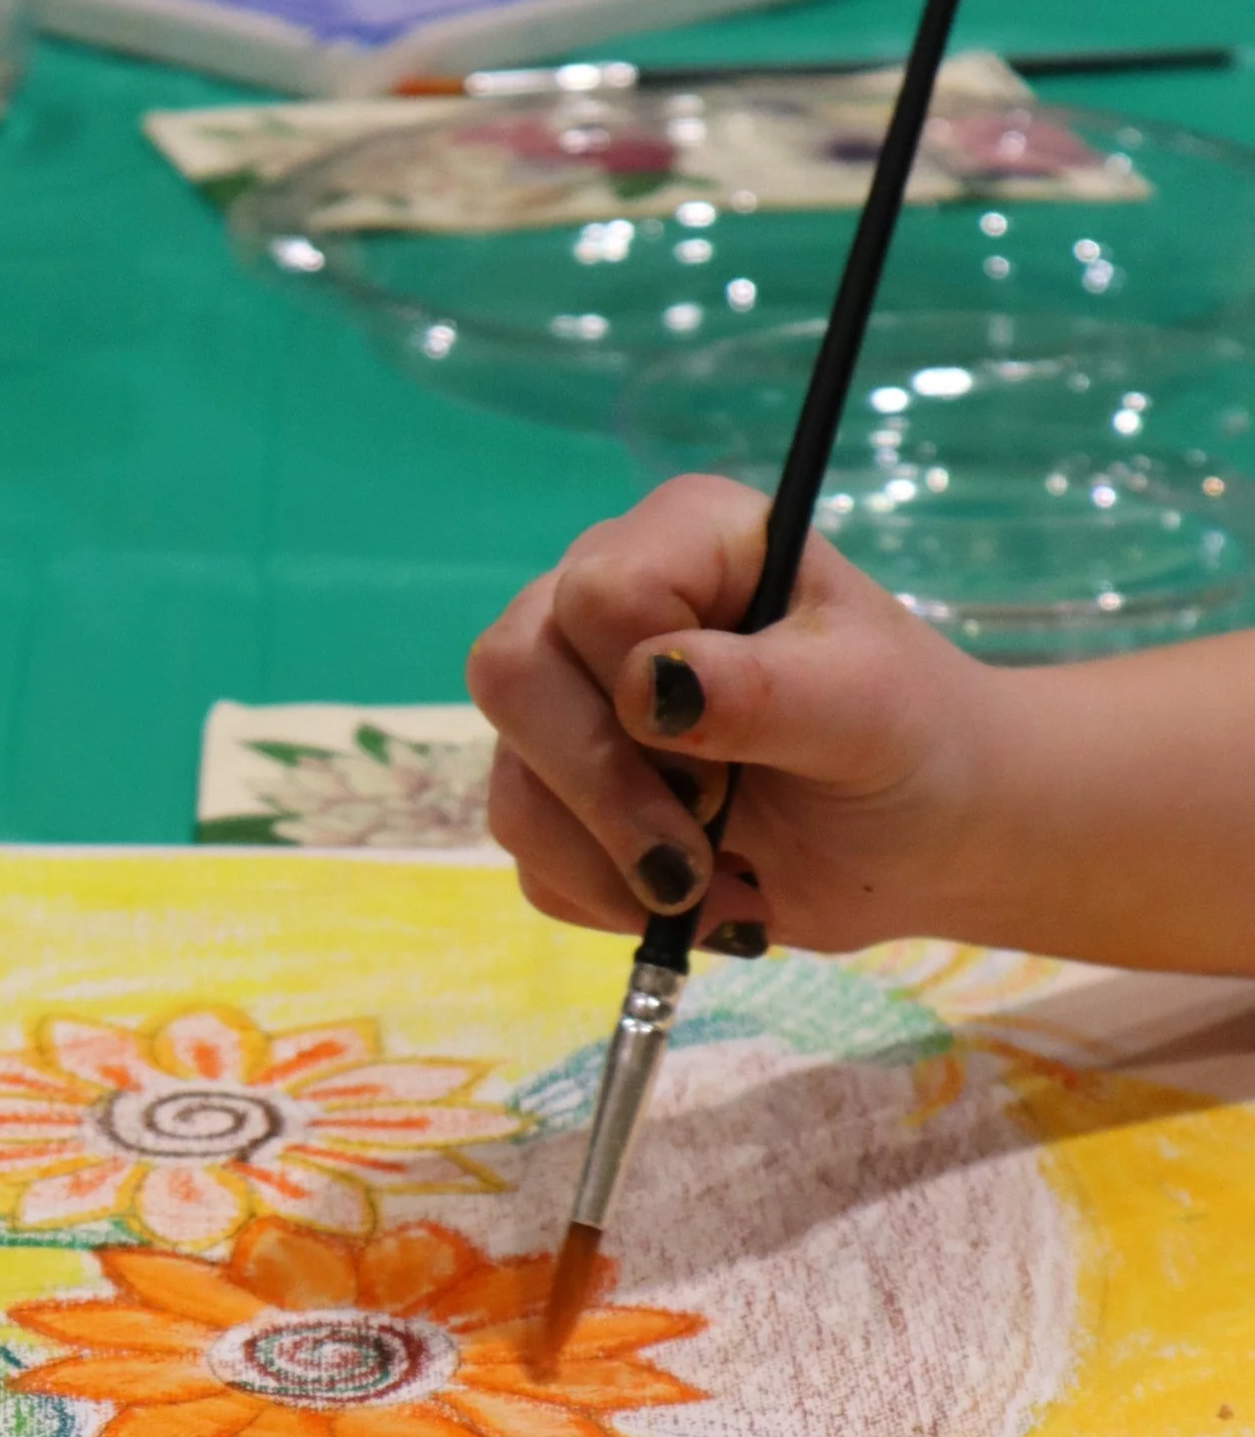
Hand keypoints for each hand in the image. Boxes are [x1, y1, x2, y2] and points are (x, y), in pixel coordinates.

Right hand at [465, 474, 1002, 955]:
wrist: (925, 836)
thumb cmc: (912, 742)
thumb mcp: (865, 708)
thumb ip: (764, 690)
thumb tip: (645, 690)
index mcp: (686, 540)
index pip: (597, 592)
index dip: (646, 682)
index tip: (729, 750)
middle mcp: (601, 605)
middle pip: (512, 673)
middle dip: (602, 788)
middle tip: (695, 851)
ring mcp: (571, 700)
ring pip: (510, 779)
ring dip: (608, 861)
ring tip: (710, 884)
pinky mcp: (562, 791)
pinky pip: (527, 853)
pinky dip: (605, 897)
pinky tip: (692, 895)